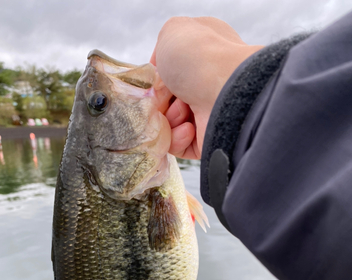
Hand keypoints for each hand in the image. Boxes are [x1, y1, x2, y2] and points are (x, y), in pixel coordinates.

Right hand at [151, 17, 262, 158]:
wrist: (227, 92)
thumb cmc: (201, 57)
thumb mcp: (173, 33)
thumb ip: (161, 48)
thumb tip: (160, 76)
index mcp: (204, 55)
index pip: (169, 72)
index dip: (157, 79)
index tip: (154, 81)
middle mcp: (207, 84)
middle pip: (166, 100)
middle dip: (161, 101)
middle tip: (166, 97)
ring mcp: (208, 112)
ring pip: (169, 124)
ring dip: (170, 118)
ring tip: (184, 111)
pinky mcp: (207, 140)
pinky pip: (178, 146)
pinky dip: (177, 138)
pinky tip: (189, 128)